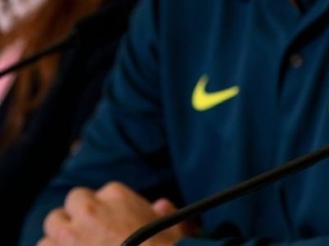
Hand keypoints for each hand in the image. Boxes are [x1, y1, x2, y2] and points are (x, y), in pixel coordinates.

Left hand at [38, 182, 192, 245]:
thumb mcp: (175, 227)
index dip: (109, 208)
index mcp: (117, 195)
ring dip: (61, 235)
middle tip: (89, 232)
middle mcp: (89, 210)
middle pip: (73, 202)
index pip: (104, 192)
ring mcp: (70, 235)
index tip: (113, 221)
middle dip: (79, 215)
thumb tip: (160, 206)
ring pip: (53, 224)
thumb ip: (165, 212)